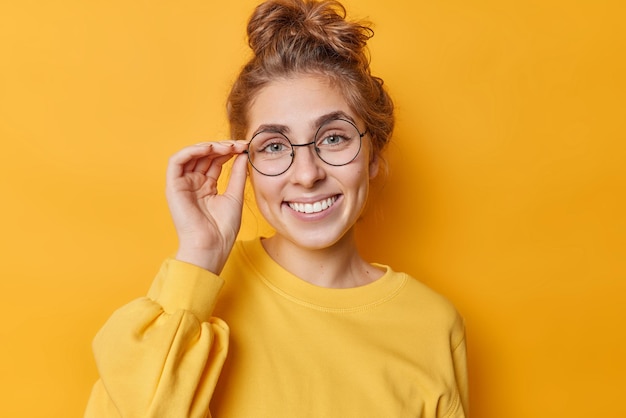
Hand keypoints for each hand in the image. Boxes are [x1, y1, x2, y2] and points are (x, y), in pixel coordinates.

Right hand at [165, 140, 248, 272]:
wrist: (211, 246)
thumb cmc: (222, 228)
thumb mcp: (235, 196)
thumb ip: (238, 174)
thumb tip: (244, 154)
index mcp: (207, 187)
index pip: (216, 161)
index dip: (229, 151)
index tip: (245, 147)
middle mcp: (193, 183)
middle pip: (205, 156)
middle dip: (222, 147)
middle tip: (239, 144)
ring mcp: (183, 184)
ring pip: (191, 155)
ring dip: (209, 146)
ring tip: (227, 146)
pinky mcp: (173, 186)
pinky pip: (176, 161)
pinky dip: (191, 151)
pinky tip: (208, 149)